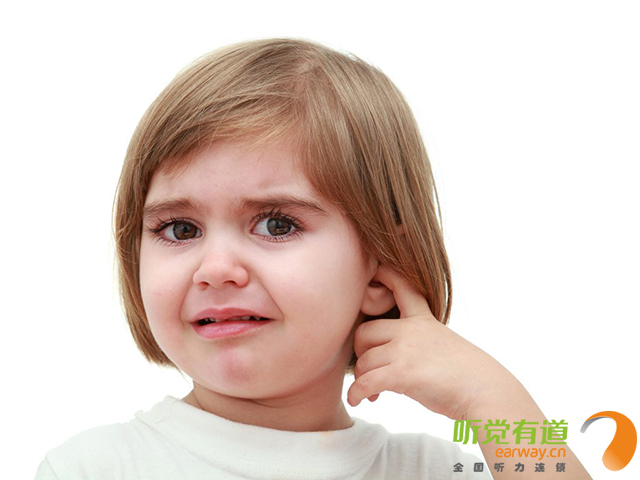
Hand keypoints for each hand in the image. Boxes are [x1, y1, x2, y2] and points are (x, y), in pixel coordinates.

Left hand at [347, 265, 515, 419]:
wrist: (486, 392)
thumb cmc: (468, 375)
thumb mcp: (444, 343)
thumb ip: (420, 341)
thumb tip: (398, 359)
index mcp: (423, 320)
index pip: (402, 287)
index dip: (386, 275)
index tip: (376, 271)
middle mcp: (411, 330)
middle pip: (364, 332)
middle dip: (361, 352)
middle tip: (369, 369)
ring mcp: (405, 350)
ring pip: (364, 362)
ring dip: (363, 379)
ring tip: (373, 392)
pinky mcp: (402, 373)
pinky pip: (365, 382)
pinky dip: (357, 393)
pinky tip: (360, 401)